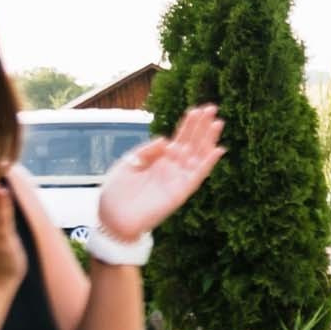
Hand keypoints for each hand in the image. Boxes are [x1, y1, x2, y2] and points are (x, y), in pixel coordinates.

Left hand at [96, 105, 225, 239]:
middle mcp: (171, 169)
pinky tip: (218, 149)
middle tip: (212, 108)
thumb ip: (146, 151)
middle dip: (201, 127)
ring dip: (208, 140)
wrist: (112, 221)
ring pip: (198, 156)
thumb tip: (166, 139)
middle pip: (191, 144)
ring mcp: (177, 180)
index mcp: (158, 161)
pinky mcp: (180, 192)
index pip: (178, 139)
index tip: (197, 110)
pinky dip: (208, 163)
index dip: (188, 125)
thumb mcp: (127, 164)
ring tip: (217, 122)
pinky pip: (198, 176)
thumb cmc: (116, 195)